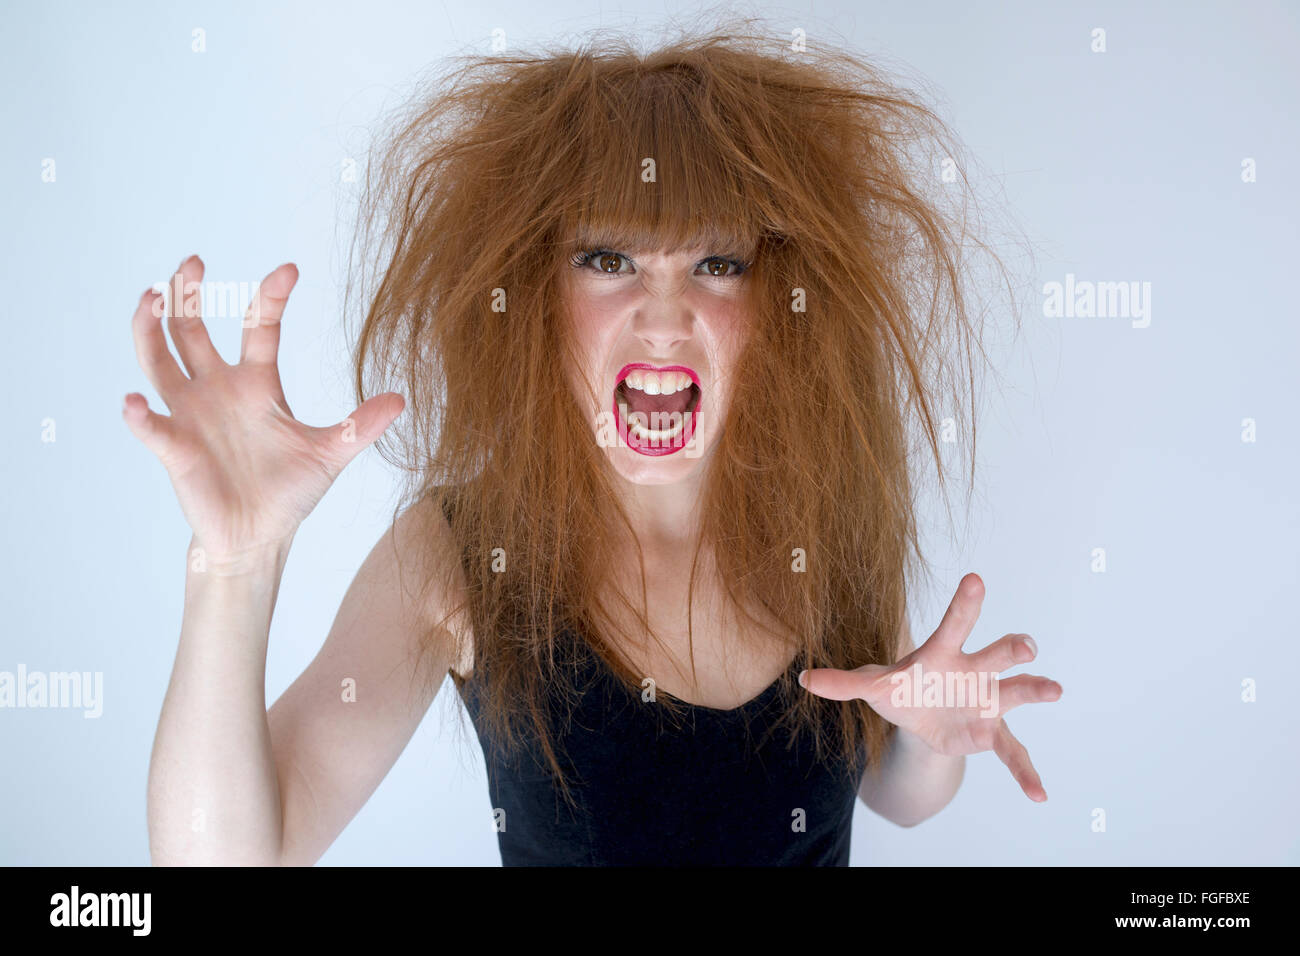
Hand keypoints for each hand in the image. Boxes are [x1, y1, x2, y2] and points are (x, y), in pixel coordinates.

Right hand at [123, 255, 404, 562]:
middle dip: (186, 294)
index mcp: (258, 382)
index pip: (261, 327)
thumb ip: (361, 426)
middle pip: (192, 330)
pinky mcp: (175, 448)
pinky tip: (134, 401)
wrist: (261, 535)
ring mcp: (191, 414)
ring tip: (151, 299)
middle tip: (191, 262)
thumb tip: (401, 400)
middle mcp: (218, 388)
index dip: (271, 298)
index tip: (288, 270)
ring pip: (158, 360)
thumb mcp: (331, 453)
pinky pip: (150, 426)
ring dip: (149, 329)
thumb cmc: (289, 490)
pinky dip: (138, 414)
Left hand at [800, 573, 1061, 800]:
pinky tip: (1039, 794)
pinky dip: (1026, 773)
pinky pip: (1014, 752)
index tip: (975, 578)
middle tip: (1024, 645)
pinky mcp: (992, 733)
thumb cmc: (902, 689)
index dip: (964, 602)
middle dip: (1011, 647)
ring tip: (1054, 689)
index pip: (953, 623)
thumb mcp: (872, 687)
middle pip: (995, 653)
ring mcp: (987, 701)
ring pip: (1016, 691)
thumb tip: (802, 680)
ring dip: (1035, 689)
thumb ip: (842, 683)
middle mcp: (973, 670)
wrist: (922, 718)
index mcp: (942, 653)